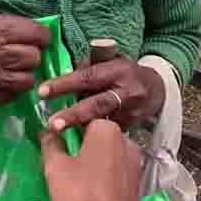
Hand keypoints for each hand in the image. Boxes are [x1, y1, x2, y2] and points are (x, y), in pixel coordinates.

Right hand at [0, 14, 49, 104]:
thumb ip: (7, 26)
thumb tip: (33, 32)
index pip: (37, 34)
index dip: (41, 37)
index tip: (40, 39)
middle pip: (34, 57)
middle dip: (32, 56)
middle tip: (23, 55)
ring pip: (28, 79)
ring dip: (24, 74)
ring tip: (14, 70)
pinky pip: (13, 95)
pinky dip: (12, 89)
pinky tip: (3, 80)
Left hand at [37, 58, 164, 131]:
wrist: (158, 90)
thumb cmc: (126, 72)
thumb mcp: (114, 59)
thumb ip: (95, 59)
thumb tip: (73, 61)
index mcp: (118, 70)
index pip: (88, 77)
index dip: (65, 84)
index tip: (42, 91)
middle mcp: (126, 91)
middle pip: (97, 104)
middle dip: (73, 114)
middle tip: (51, 124)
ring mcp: (131, 111)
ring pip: (102, 121)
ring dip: (79, 129)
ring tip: (57, 135)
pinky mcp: (132, 126)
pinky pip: (108, 131)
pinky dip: (91, 135)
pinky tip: (76, 142)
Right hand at [38, 121, 145, 200]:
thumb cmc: (81, 196)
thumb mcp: (55, 168)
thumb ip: (50, 144)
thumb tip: (47, 130)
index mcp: (107, 128)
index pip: (80, 117)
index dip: (62, 127)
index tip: (49, 139)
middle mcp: (125, 139)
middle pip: (94, 134)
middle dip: (76, 144)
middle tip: (57, 160)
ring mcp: (134, 160)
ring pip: (104, 152)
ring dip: (88, 159)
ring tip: (70, 176)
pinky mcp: (136, 179)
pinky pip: (113, 168)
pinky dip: (100, 172)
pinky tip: (87, 187)